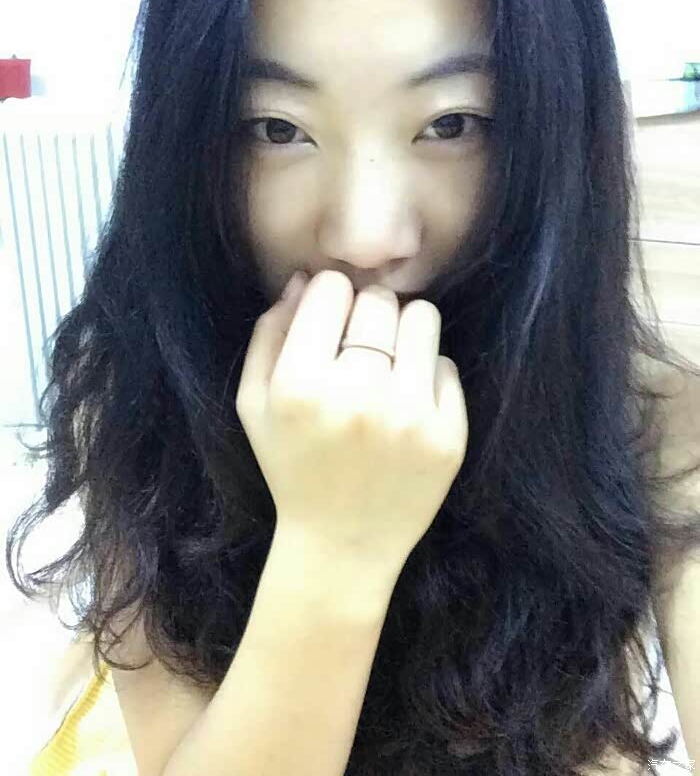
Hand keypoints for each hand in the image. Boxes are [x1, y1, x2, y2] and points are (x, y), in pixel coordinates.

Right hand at [235, 270, 468, 575]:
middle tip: (359, 346)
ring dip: (403, 333)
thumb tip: (306, 279)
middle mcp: (358, 396)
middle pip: (379, 300)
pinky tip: (406, 404)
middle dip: (367, 313)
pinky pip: (447, 365)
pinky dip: (428, 376)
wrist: (342, 545)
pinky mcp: (449, 436)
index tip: (331, 320)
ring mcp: (410, 417)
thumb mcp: (255, 405)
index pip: (333, 288)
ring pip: (423, 318)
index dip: (330, 297)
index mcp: (301, 385)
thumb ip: (269, 334)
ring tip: (388, 364)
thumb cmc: (292, 468)